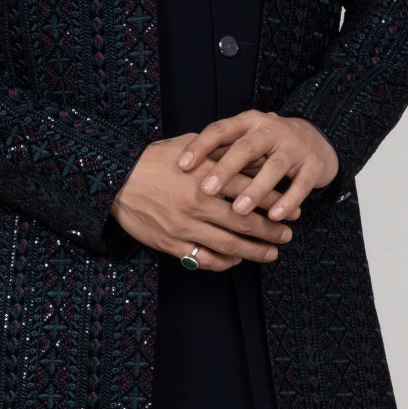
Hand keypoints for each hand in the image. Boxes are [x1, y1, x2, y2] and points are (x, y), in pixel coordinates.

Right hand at [110, 136, 295, 271]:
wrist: (114, 179)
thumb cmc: (151, 159)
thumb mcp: (186, 146)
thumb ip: (217, 150)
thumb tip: (247, 150)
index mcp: (206, 177)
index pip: (252, 191)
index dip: (277, 202)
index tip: (293, 209)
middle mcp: (199, 204)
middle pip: (246, 223)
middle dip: (272, 231)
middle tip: (288, 235)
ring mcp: (186, 227)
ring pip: (229, 246)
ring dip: (255, 252)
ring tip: (272, 254)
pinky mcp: (171, 244)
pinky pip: (205, 258)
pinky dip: (225, 263)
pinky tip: (236, 261)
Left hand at [176, 111, 337, 220]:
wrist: (316, 138)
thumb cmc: (266, 146)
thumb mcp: (243, 141)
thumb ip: (219, 152)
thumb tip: (179, 169)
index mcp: (248, 123)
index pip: (220, 130)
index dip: (200, 146)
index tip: (182, 166)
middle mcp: (270, 130)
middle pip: (246, 147)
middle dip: (226, 169)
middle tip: (206, 190)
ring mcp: (294, 146)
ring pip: (274, 167)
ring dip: (256, 190)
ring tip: (239, 210)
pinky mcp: (313, 164)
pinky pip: (301, 184)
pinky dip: (288, 200)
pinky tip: (275, 217)